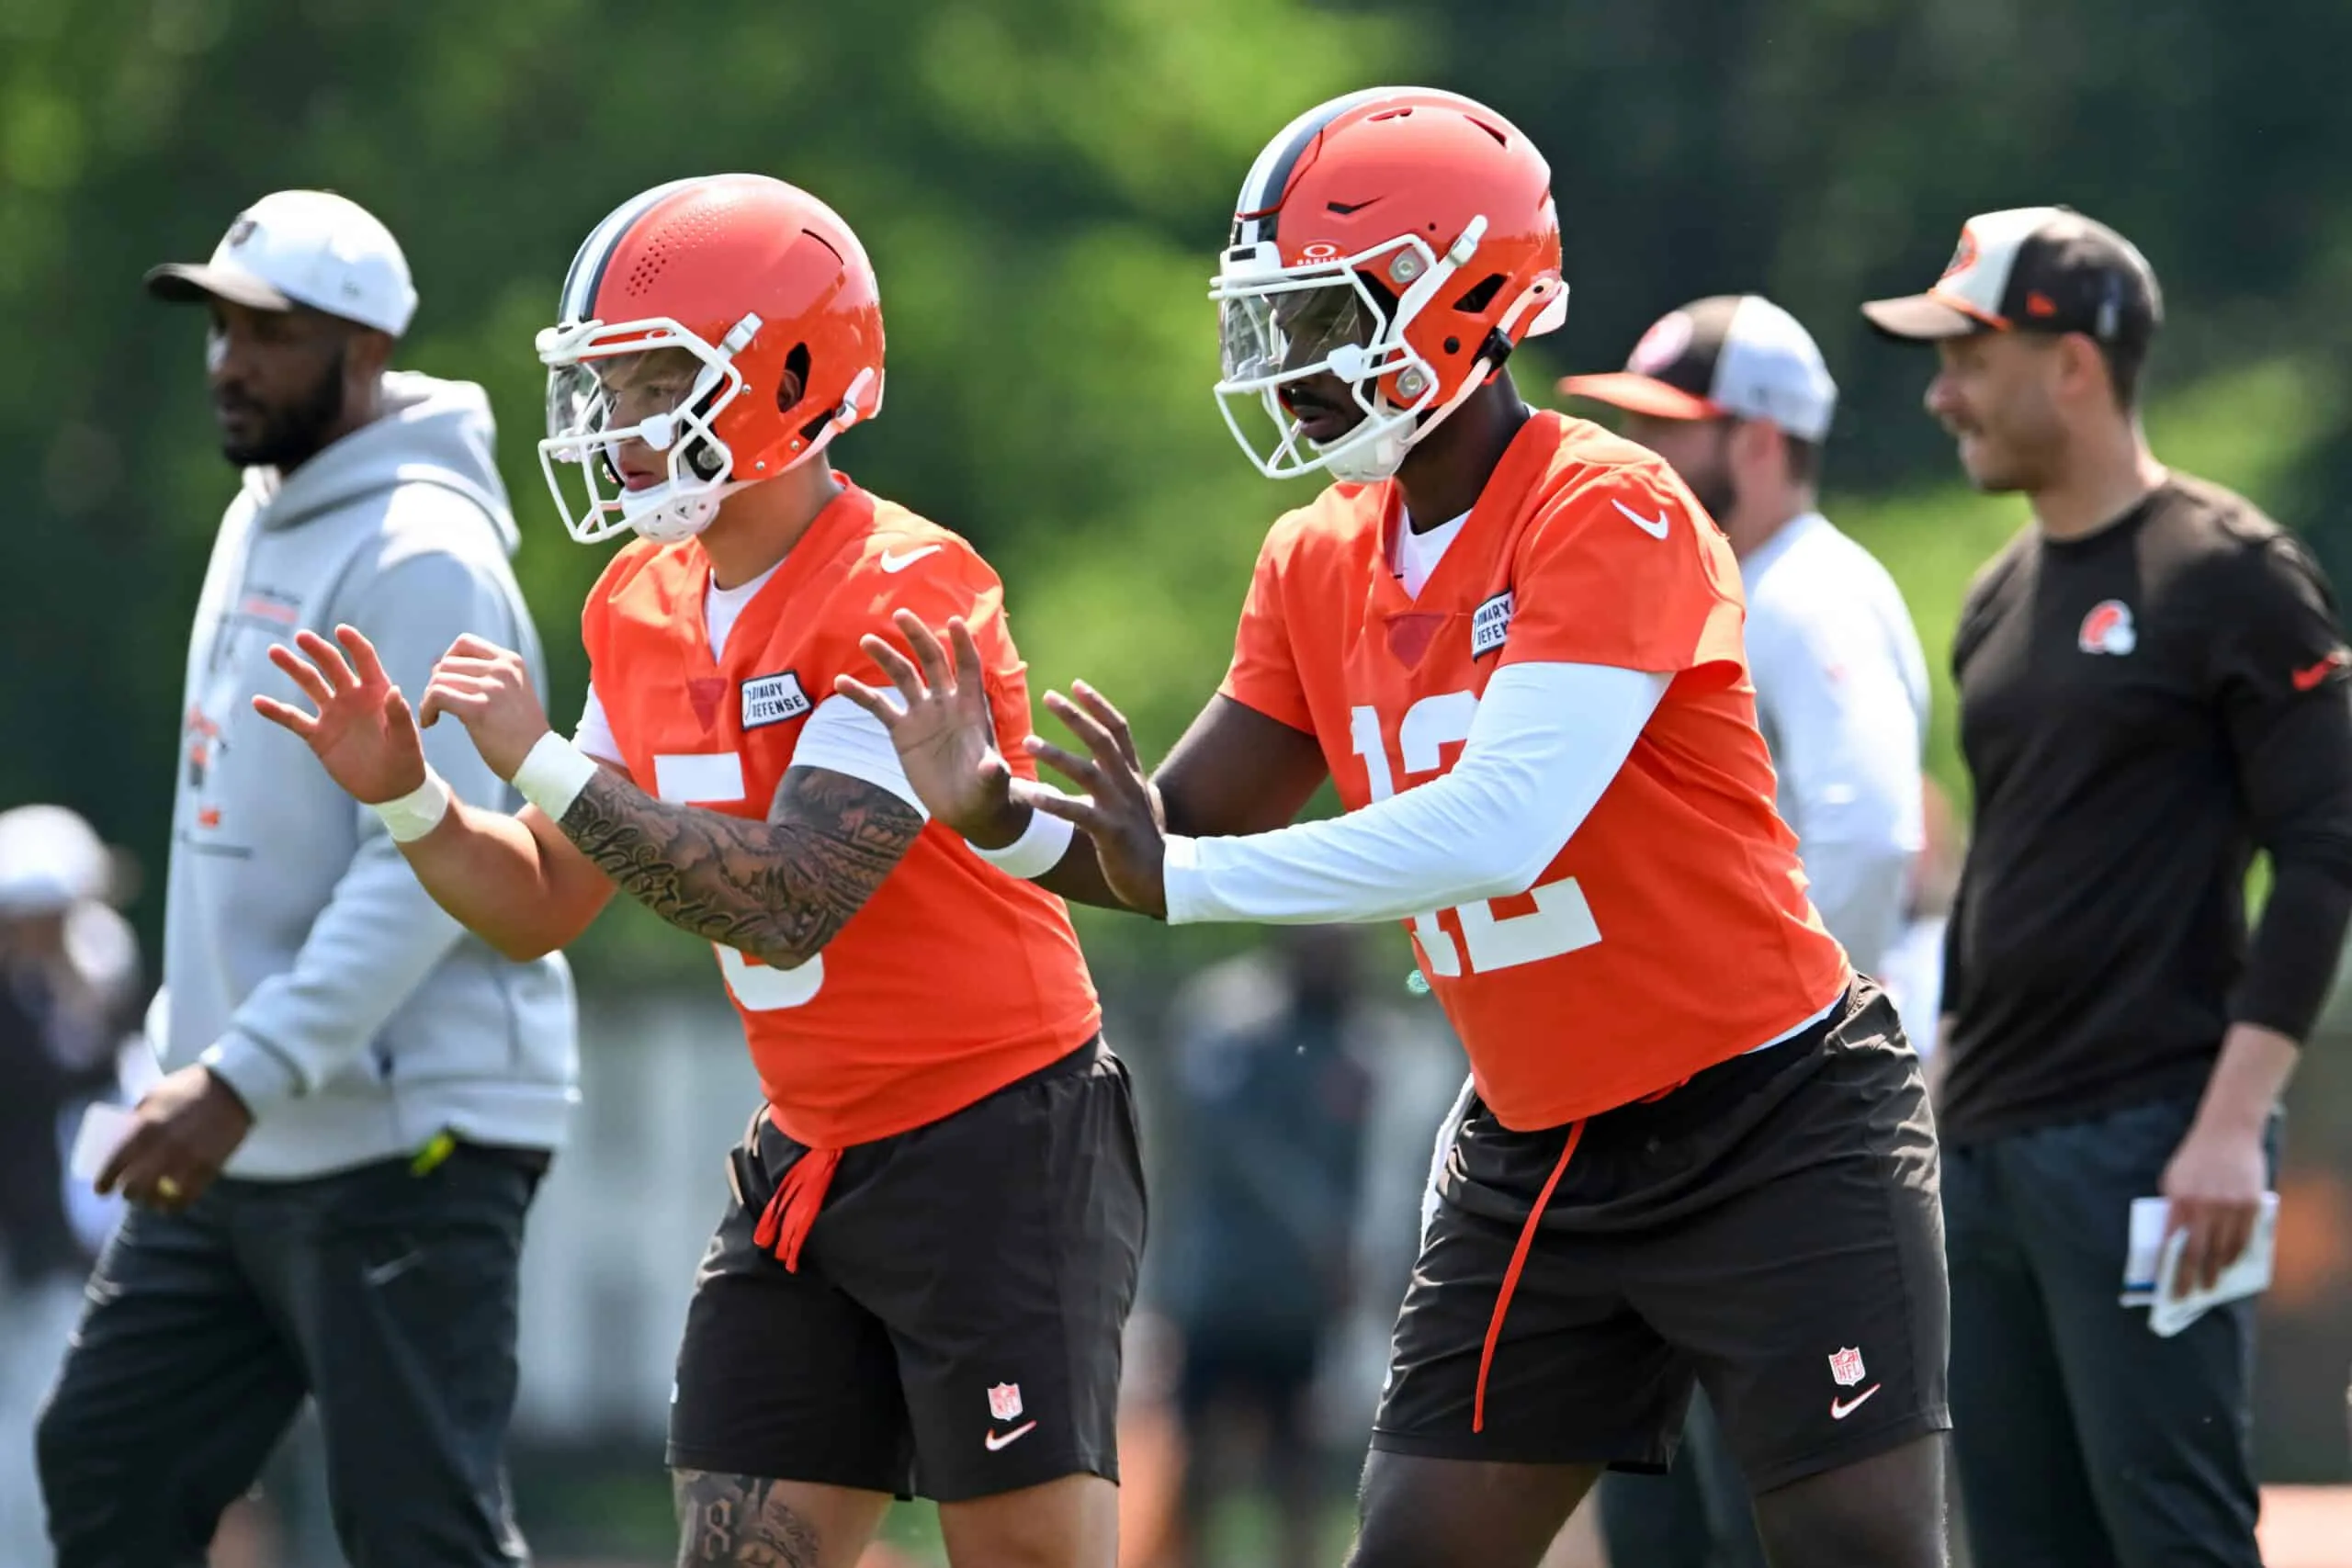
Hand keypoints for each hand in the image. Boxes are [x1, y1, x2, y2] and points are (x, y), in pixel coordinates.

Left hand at [97, 1065, 251, 1211]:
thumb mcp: (155, 1096)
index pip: (116, 1163)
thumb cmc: (189, 1088)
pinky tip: (170, 1207)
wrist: (234, 1088)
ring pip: (160, 1195)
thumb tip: (120, 1139)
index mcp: (146, 1125)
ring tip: (151, 1202)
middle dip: (129, 1193)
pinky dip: (177, 1205)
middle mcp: (164, 1146)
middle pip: (135, 1185)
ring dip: (152, 1202)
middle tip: (129, 1193)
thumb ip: (138, 1118)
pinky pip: (188, 1196)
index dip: (105, 1181)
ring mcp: (188, 1158)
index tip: (101, 1190)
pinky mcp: (209, 1166)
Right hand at [254, 626, 428, 804]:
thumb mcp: (406, 741)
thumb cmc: (406, 762)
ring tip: (274, 651)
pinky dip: (276, 711)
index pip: (365, 660)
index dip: (354, 643)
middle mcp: (353, 697)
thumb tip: (393, 690)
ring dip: (293, 668)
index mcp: (377, 692)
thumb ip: (399, 717)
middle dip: (318, 650)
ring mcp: (333, 714)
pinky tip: (258, 701)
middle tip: (301, 636)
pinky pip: (294, 719)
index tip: (341, 630)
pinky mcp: (318, 735)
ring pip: (310, 685)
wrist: (391, 790)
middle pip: (332, 666)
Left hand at [416, 634, 551, 780]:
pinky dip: (427, 709)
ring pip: (438, 679)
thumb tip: (441, 668)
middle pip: (447, 663)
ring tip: (434, 716)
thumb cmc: (522, 733)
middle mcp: (502, 669)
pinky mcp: (479, 709)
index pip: (464, 643)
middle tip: (437, 706)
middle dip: (435, 684)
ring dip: (429, 698)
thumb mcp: (513, 692)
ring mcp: (492, 688)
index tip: (448, 684)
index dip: (447, 661)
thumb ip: (486, 676)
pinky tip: (431, 722)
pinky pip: (437, 696)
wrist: (540, 760)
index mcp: (511, 662)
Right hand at [835, 612, 1022, 843]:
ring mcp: (922, 715)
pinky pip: (879, 706)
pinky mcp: (902, 731)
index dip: (963, 645)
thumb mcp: (992, 783)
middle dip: (918, 637)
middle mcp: (946, 703)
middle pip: (932, 661)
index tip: (954, 621)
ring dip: (886, 657)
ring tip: (866, 640)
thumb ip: (992, 772)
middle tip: (901, 615)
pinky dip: (861, 694)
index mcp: (971, 708)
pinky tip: (841, 682)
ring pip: (903, 676)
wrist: (966, 807)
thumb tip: (993, 767)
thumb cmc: (986, 791)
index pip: (968, 668)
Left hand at [1022, 681, 1167, 916]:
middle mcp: (1128, 785)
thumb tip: (1130, 770)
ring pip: (1087, 772)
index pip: (1118, 729)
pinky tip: (1031, 796)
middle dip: (1076, 716)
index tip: (1076, 685)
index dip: (1099, 705)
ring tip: (1028, 742)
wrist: (1164, 879)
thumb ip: (1133, 783)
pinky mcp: (1111, 833)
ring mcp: (1120, 808)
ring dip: (1056, 755)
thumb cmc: (1150, 842)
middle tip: (1049, 696)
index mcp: (1133, 775)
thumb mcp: (1146, 804)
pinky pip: (1078, 813)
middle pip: (1102, 740)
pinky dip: (1054, 803)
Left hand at [2160, 1112, 2269, 1292]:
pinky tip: (2231, 1263)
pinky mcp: (2252, 1204)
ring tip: (2212, 1283)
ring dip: (2219, 1270)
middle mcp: (2205, 1206)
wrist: (2227, 1132)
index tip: (2172, 1288)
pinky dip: (2237, 1254)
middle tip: (2192, 1295)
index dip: (2174, 1269)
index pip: (2175, 1244)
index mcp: (2180, 1199)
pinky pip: (2246, 1237)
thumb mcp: (2173, 1179)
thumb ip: (2174, 1208)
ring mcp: (2231, 1206)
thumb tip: (2175, 1242)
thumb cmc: (2195, 1158)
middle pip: (2200, 1253)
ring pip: (2226, 1249)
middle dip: (2195, 1278)